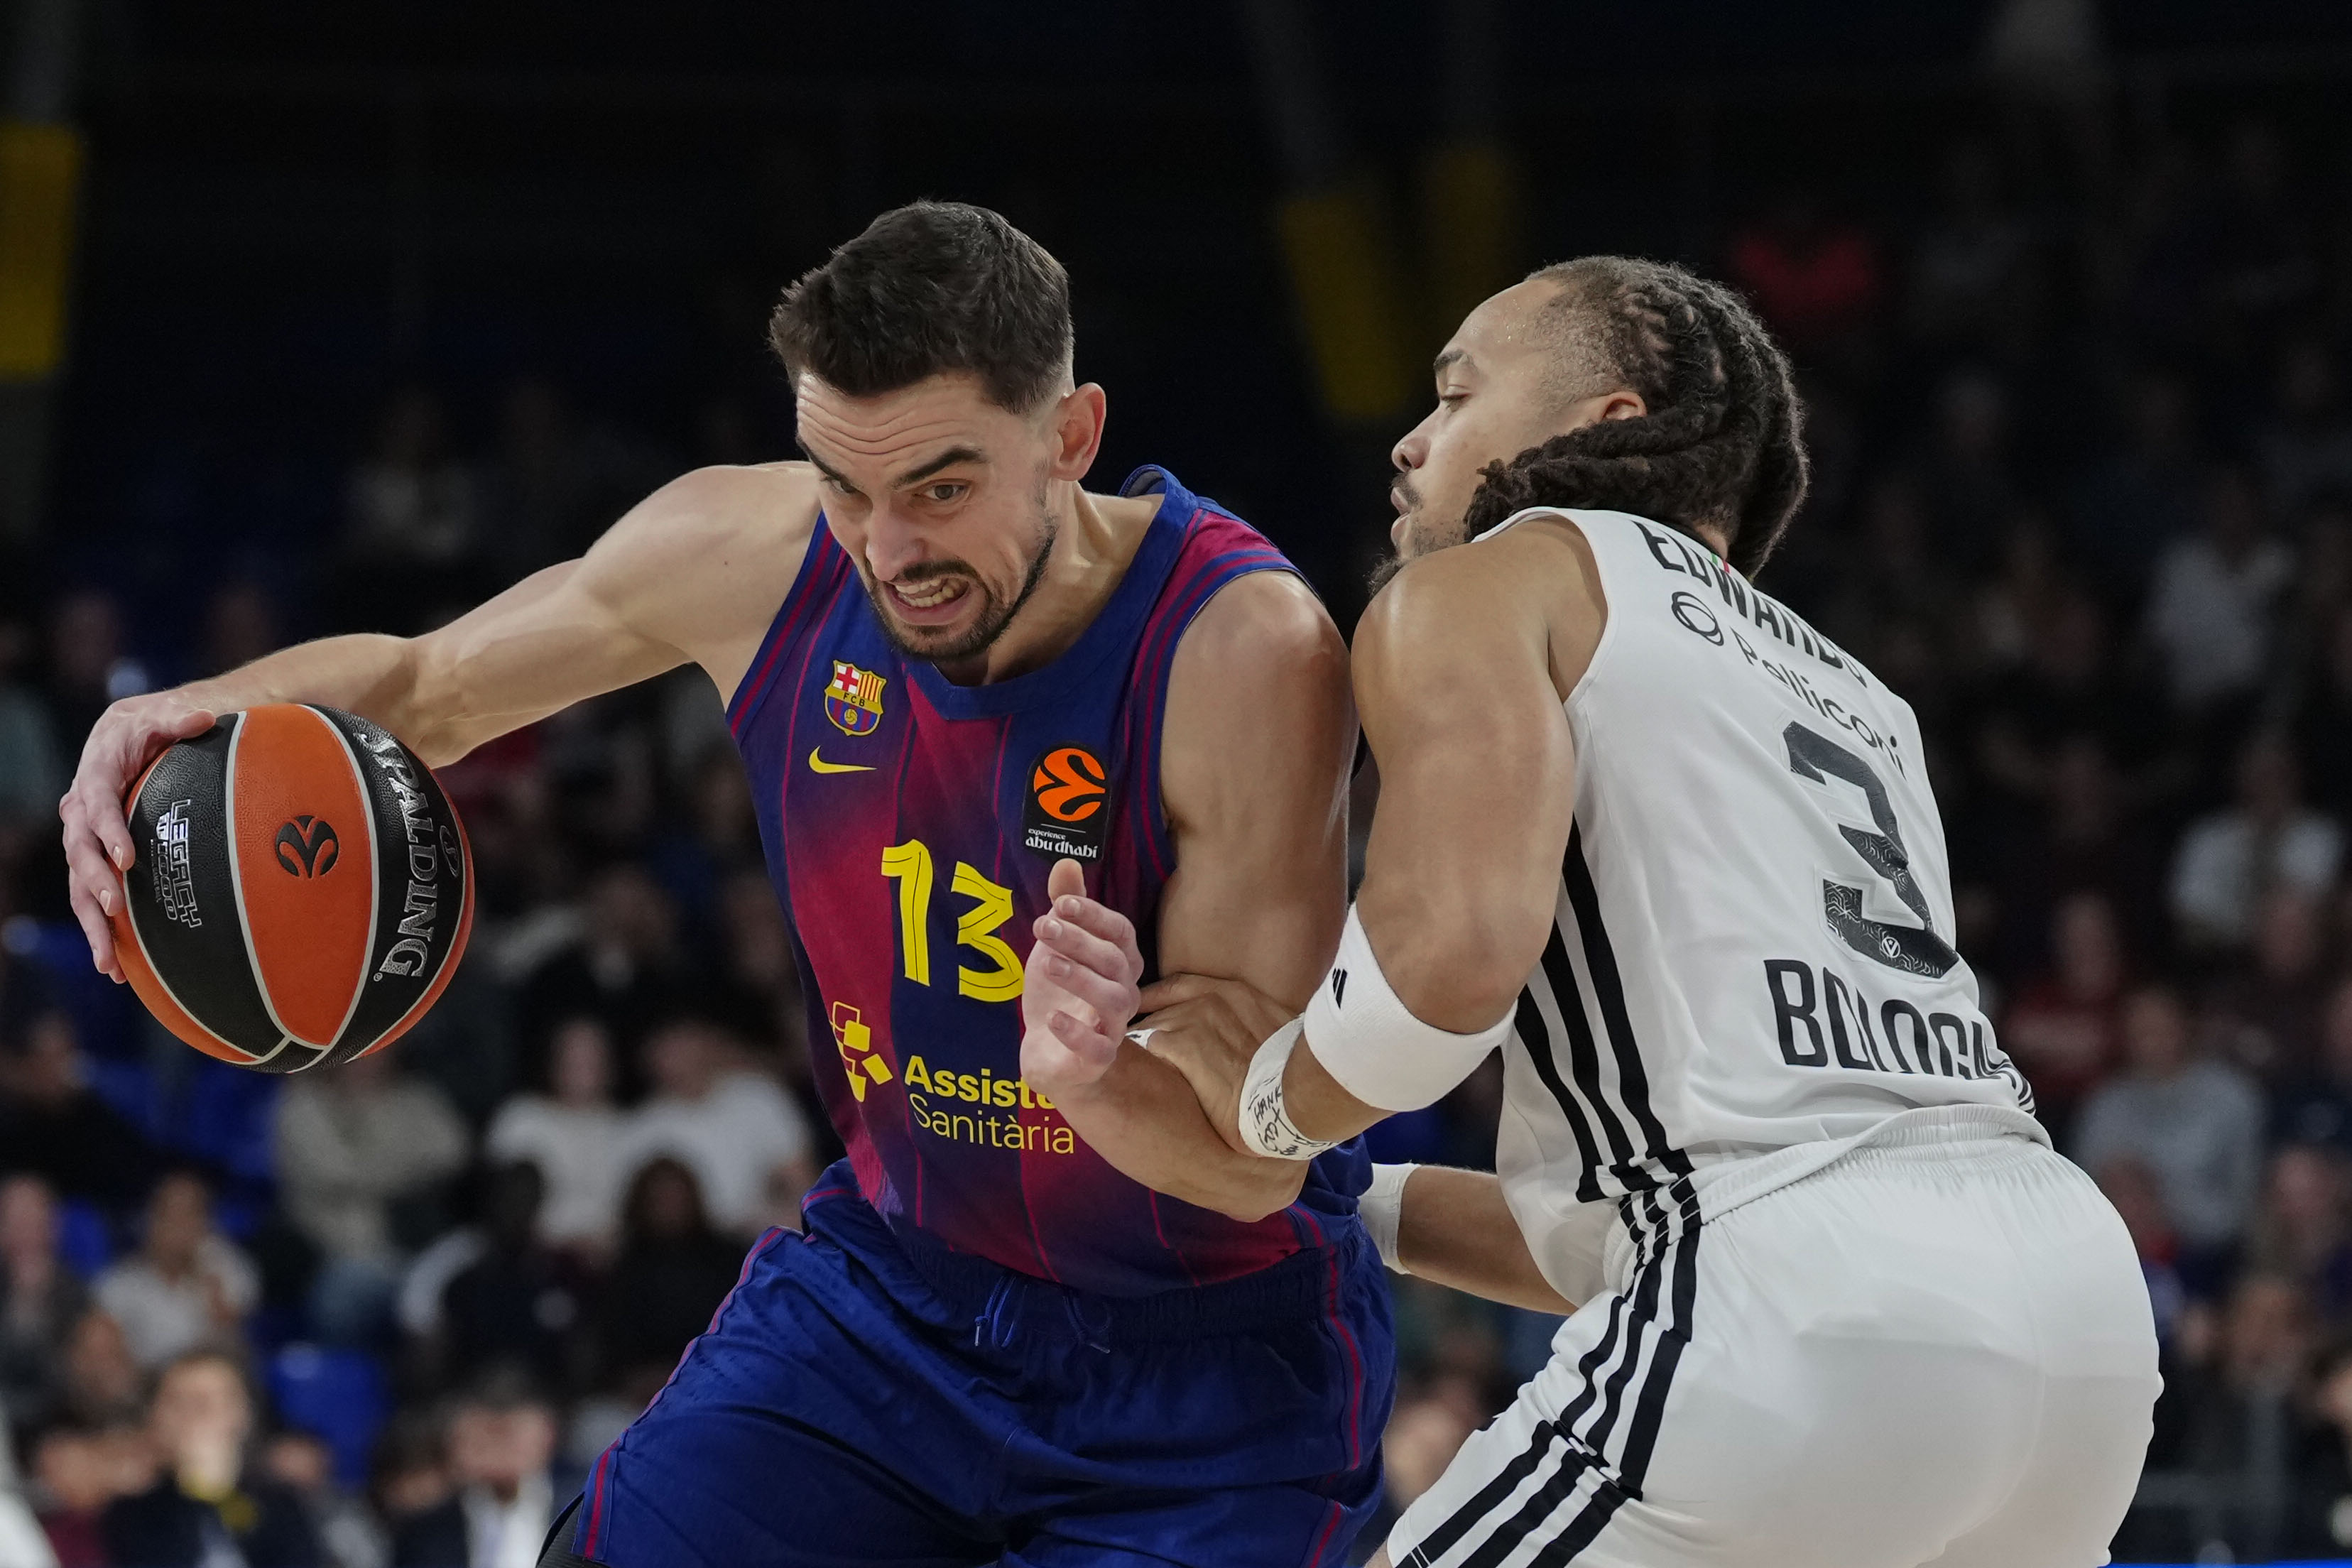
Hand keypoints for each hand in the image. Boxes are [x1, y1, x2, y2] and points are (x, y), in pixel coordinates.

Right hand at [60, 694, 217, 980]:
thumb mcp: (162, 716)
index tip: (127, 858)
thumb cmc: (150, 725)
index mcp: (96, 775)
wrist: (128, 732)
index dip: (109, 832)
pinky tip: (116, 968)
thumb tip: (208, 718)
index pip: (97, 806)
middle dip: (96, 881)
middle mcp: (80, 810)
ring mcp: (84, 837)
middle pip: (80, 851)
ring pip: (79, 884)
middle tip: (116, 907)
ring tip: (108, 961)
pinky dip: (101, 930)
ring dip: (93, 922)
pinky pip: (91, 897)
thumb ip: (180, 719)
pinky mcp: (94, 857)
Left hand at [1019, 859, 1144, 1100]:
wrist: (1051, 1053)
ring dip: (1080, 979)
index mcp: (1120, 961)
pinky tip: (1051, 1017)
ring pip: (1111, 1001)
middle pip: (1114, 961)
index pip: (1120, 931)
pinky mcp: (1096, 1059)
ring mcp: (1112, 1027)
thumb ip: (1065, 907)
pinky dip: (1075, 1033)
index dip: (1094, 915)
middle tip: (1042, 927)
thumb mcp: (1058, 946)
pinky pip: (1095, 1048)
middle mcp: (1124, 991)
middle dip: (1079, 941)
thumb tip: (1067, 861)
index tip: (1062, 902)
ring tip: (1046, 964)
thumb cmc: (1061, 993)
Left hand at [1132, 973, 1298, 1157]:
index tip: (1141, 1008)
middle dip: (1148, 1030)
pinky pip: (1148, 1048)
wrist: (1292, 1098)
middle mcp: (1211, 1000)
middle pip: (1160, 1011)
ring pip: (1150, 1029)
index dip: (1156, 998)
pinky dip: (1143, 1062)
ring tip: (1135, 1070)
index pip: (1179, 986)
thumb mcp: (1277, 1034)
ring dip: (1143, 1049)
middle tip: (1134, 1051)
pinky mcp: (1182, 1046)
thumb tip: (1245, 1042)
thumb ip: (1251, 1025)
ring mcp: (1194, 1020)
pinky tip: (1142, 1078)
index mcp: (1235, 994)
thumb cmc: (1291, 1074)